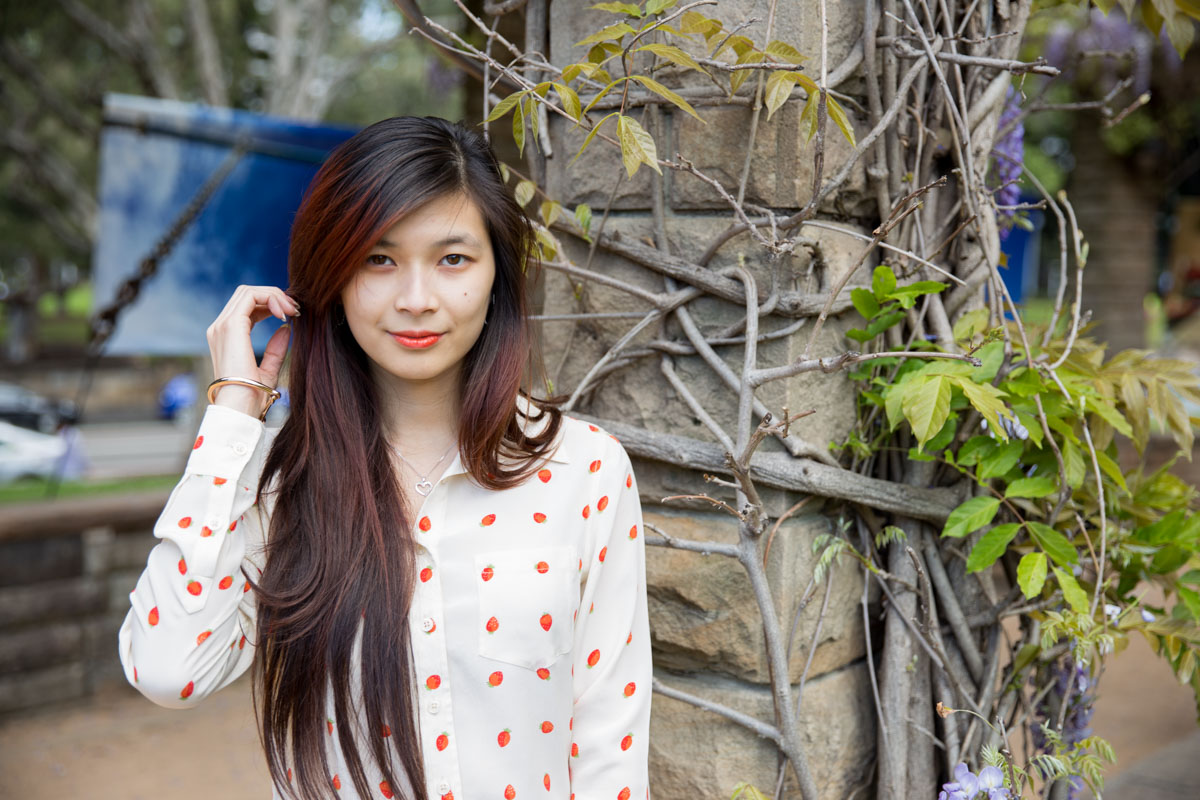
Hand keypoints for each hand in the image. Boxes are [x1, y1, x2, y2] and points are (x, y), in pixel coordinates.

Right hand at [205, 285, 299, 417]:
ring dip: (274, 295)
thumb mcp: (268, 371)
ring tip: (293, 310)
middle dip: (273, 296)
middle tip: (296, 309)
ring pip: (248, 291)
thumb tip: (286, 328)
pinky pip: (250, 297)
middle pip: (247, 295)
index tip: (293, 313)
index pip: (247, 306)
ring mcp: (222, 326)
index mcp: (226, 338)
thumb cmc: (252, 397)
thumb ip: (275, 349)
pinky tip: (285, 313)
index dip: (271, 303)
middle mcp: (219, 328)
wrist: (240, 408)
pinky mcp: (230, 327)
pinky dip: (270, 298)